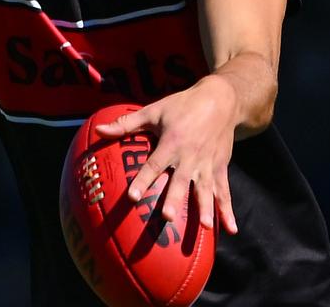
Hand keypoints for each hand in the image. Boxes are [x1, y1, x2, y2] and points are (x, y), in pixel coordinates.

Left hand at [95, 75, 239, 233]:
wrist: (219, 100)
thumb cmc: (182, 105)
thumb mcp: (153, 111)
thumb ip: (126, 124)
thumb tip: (99, 130)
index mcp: (172, 142)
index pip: (154, 164)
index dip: (143, 180)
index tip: (132, 197)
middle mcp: (190, 156)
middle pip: (180, 181)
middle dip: (174, 199)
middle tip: (168, 217)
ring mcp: (207, 164)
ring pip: (205, 189)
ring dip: (206, 208)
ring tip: (206, 227)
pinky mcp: (220, 167)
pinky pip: (224, 191)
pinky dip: (228, 210)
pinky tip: (231, 229)